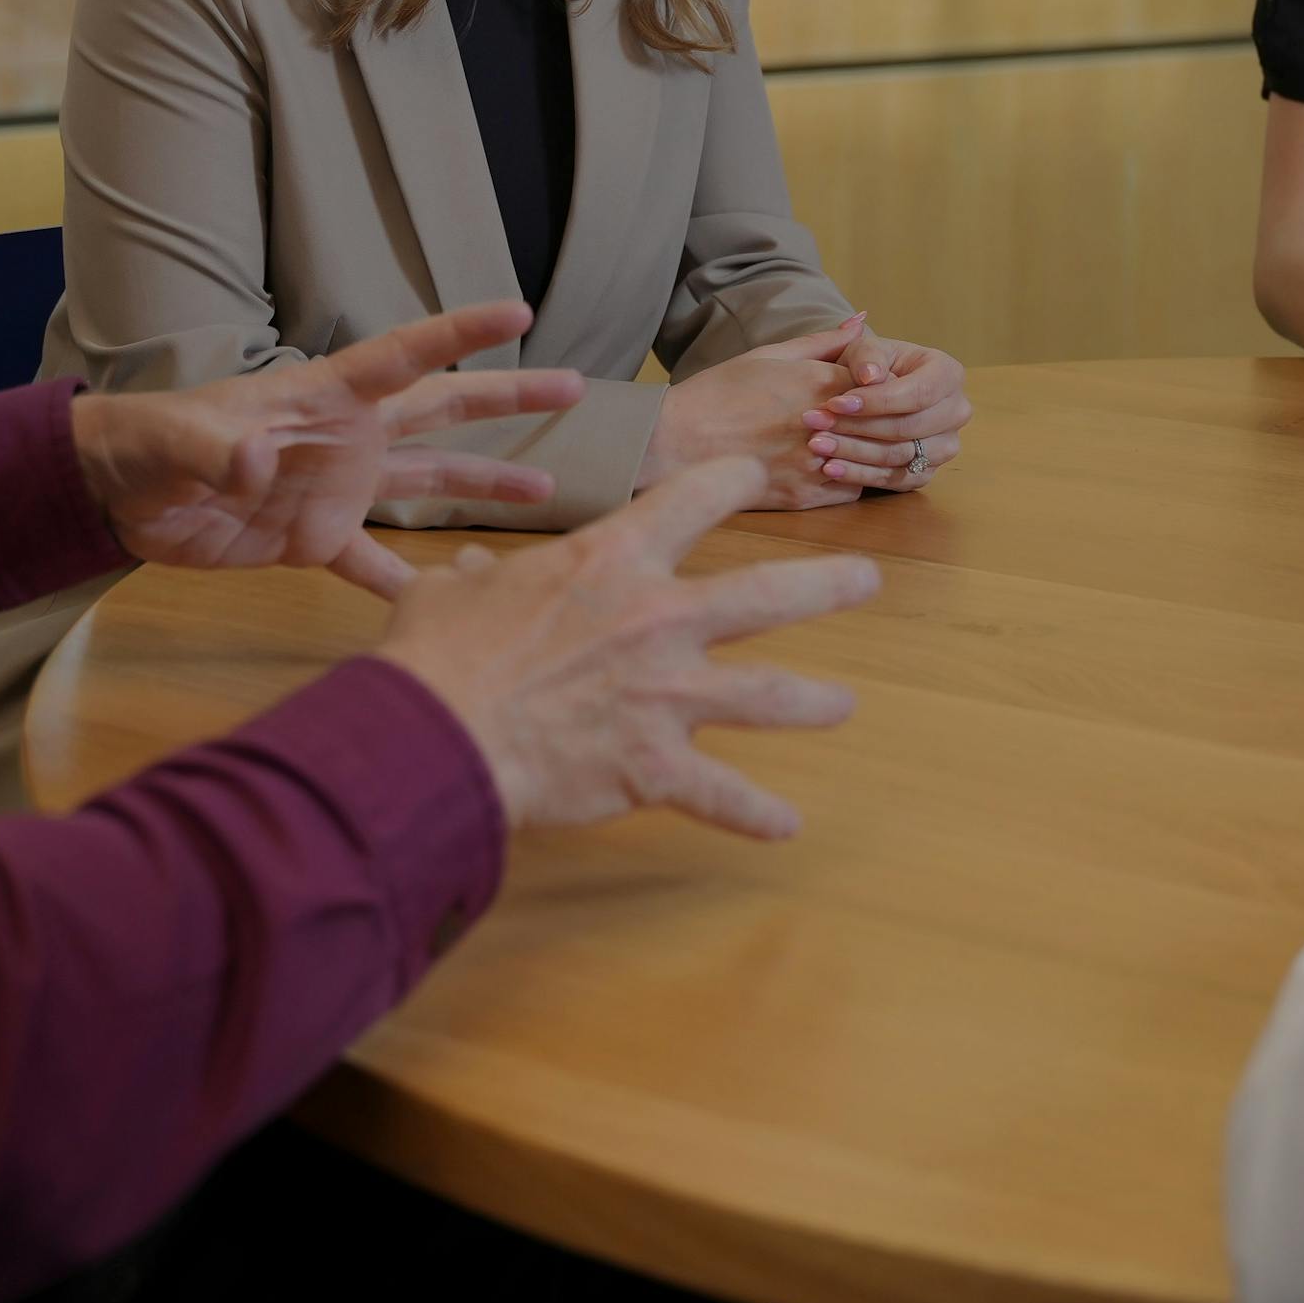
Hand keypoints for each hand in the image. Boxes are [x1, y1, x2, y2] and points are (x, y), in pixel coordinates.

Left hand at [71, 301, 585, 594]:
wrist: (122, 497)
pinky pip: (376, 562)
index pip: (404, 356)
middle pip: (443, 410)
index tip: (519, 310)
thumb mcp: (176, 439)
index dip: (460, 333)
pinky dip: (413, 583)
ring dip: (486, 484)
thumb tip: (254, 466)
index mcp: (324, 397)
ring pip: (430, 481)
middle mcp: (348, 437)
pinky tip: (456, 603)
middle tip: (575, 387)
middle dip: (508, 397)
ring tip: (550, 491)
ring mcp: (339, 487)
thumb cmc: (147, 445)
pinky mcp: (317, 539)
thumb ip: (217, 447)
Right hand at [379, 457, 874, 837]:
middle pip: (767, 594)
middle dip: (826, 585)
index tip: (751, 476)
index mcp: (613, 559)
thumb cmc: (437, 655)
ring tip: (845, 705)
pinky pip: (722, 794)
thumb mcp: (447, 592)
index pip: (695, 497)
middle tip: (866, 580)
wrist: (437, 732)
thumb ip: (475, 579)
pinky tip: (786, 826)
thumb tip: (472, 573)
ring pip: (769, 693)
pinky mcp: (656, 764)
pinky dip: (756, 814)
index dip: (730, 479)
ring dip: (814, 700)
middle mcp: (659, 618)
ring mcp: (666, 694)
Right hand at [644, 314, 875, 509]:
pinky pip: (850, 490)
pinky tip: (831, 467)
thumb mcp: (769, 355)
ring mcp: (816, 462)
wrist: (676, 442)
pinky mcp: (804, 496)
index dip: (878, 387)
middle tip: (870, 418)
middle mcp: (824, 424)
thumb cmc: (719, 393)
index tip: (868, 389)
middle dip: (879, 420)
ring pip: (870, 459)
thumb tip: (863, 321)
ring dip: (865, 451)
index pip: (879, 384)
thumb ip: (823, 341)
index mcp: (818, 383)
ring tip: (851, 443)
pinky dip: (848, 479)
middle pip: (881, 423)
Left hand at [803, 317, 970, 493]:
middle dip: (858, 427)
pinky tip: (829, 468)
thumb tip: (870, 377)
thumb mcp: (866, 350)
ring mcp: (944, 446)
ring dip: (854, 453)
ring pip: (899, 456)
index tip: (834, 403)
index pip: (918, 393)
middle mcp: (955, 412)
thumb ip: (867, 357)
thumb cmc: (871, 365)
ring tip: (816, 445)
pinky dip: (860, 475)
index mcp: (948, 374)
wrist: (873, 391)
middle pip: (909, 428)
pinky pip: (895, 479)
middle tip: (816, 423)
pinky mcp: (926, 472)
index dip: (877, 402)